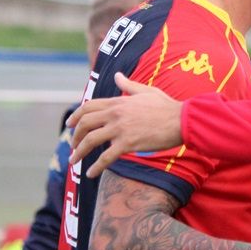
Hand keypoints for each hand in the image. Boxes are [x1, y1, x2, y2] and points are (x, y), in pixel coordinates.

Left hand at [67, 73, 183, 177]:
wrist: (181, 120)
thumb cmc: (167, 106)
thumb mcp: (146, 91)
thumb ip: (128, 85)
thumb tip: (117, 75)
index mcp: (118, 101)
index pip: (89, 106)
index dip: (75, 116)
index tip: (69, 125)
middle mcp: (115, 114)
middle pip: (85, 124)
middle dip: (74, 135)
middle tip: (72, 145)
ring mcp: (120, 129)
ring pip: (90, 141)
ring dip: (79, 152)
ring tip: (74, 161)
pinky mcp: (127, 144)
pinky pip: (105, 158)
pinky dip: (96, 167)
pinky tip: (90, 174)